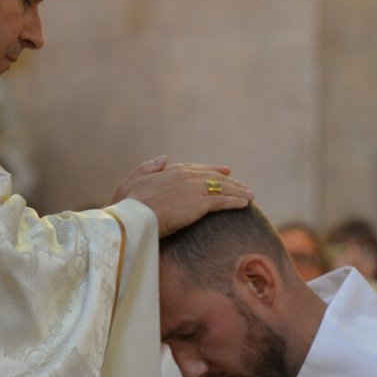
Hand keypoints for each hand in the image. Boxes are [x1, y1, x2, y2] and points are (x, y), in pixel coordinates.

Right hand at [111, 156, 252, 237]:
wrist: (132, 218)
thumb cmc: (126, 204)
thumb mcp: (131, 180)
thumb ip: (149, 167)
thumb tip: (164, 158)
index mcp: (170, 171)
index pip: (196, 169)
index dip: (212, 170)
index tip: (225, 172)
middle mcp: (185, 176)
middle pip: (213, 177)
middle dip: (231, 181)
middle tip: (244, 186)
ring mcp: (193, 189)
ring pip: (222, 188)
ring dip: (238, 191)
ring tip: (251, 195)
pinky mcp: (200, 205)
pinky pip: (222, 202)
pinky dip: (236, 201)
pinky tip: (246, 204)